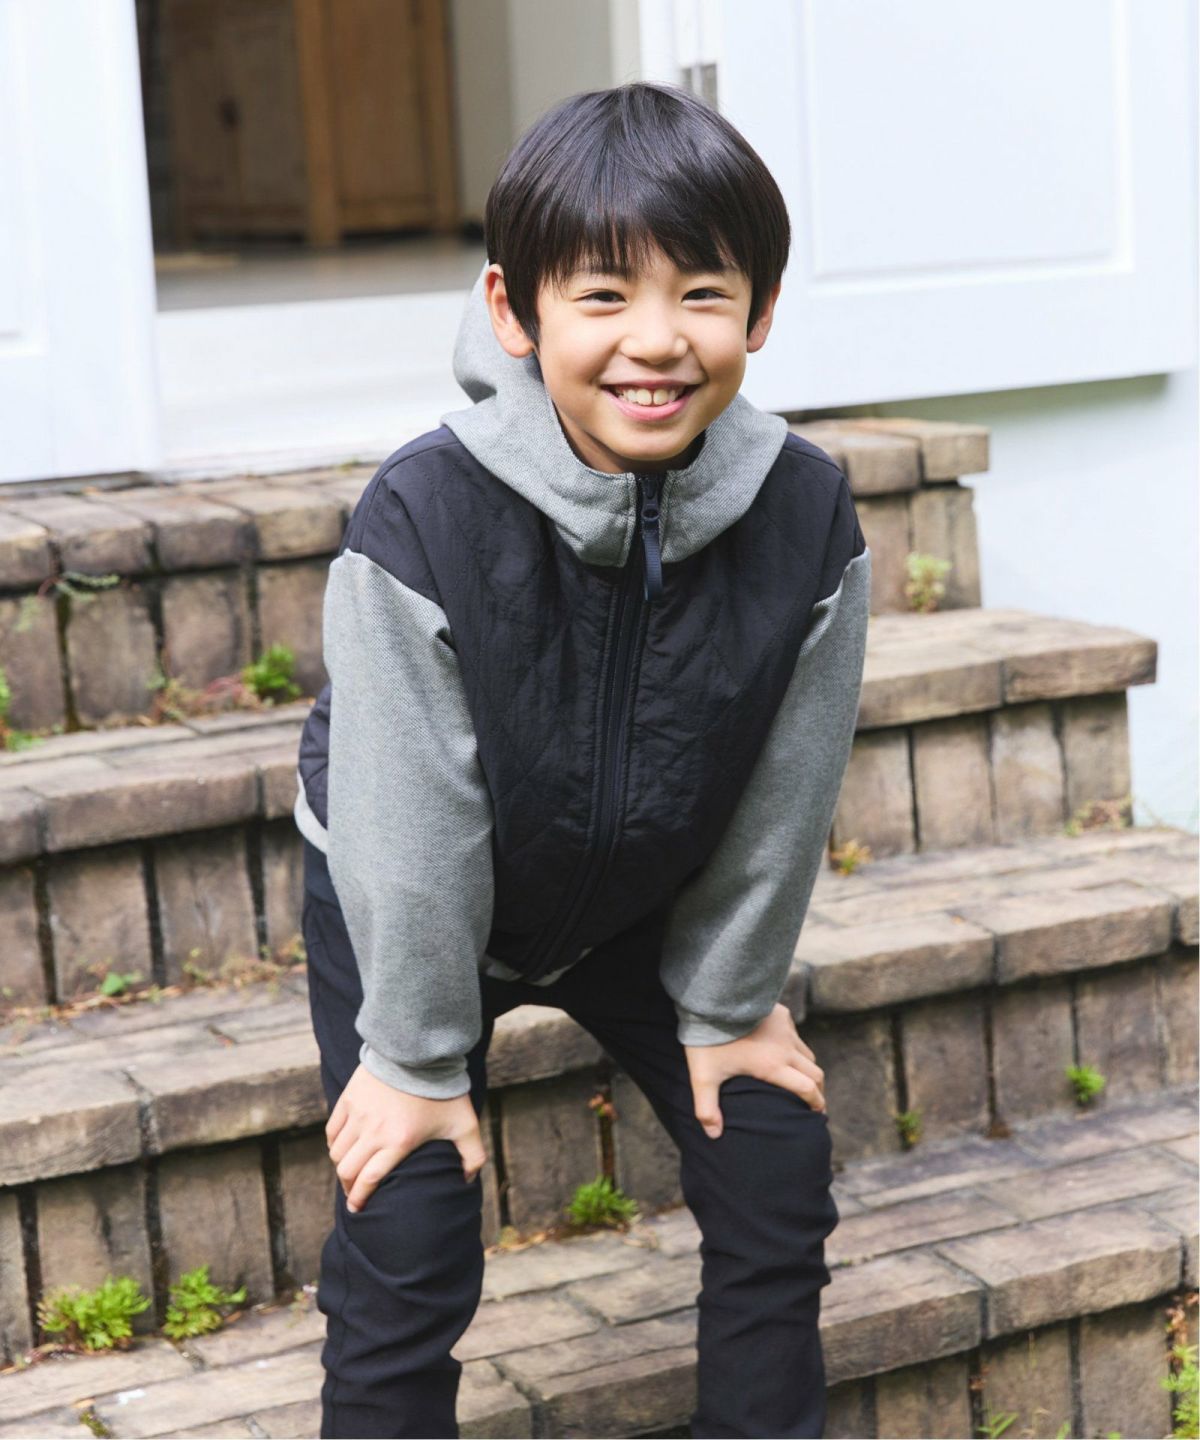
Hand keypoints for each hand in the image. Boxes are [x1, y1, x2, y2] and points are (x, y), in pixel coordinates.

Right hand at [326, 1063, 487, 1211]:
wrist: (420, 1049)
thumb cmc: (444, 1089)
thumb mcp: (464, 1123)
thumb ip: (472, 1156)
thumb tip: (466, 1181)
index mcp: (399, 1141)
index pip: (369, 1180)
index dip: (360, 1199)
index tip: (359, 1209)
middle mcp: (373, 1131)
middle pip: (347, 1170)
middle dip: (349, 1188)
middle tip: (354, 1194)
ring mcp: (358, 1114)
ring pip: (337, 1152)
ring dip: (342, 1166)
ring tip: (350, 1171)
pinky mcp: (349, 1098)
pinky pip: (332, 1130)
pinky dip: (335, 1144)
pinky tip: (344, 1148)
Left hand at [683, 1003, 825, 1138]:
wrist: (711, 999)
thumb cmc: (708, 1040)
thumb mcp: (703, 1076)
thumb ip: (707, 1108)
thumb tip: (714, 1136)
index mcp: (773, 1066)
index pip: (807, 1089)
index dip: (817, 1104)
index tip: (818, 1114)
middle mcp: (785, 1048)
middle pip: (815, 1072)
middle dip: (818, 1090)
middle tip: (814, 1101)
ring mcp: (786, 1028)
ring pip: (807, 1053)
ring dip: (807, 1068)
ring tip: (800, 1078)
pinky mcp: (781, 1013)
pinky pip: (795, 1033)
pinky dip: (794, 1046)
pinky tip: (783, 1049)